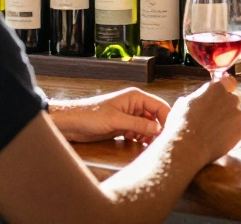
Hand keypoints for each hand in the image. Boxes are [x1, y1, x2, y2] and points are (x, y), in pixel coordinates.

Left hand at [49, 87, 169, 143]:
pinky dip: (140, 138)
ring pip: (148, 126)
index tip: (169, 133)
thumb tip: (158, 129)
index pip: (159, 106)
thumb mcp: (116, 121)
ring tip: (146, 144)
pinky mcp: (123, 126)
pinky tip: (137, 143)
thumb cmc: (90, 116)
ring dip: (149, 135)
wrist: (71, 123)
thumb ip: (138, 125)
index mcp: (136, 97)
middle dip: (158, 129)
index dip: (166, 118)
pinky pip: (138, 132)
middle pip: (155, 117)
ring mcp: (129, 116)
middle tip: (159, 142)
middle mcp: (135, 105)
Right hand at [160, 74, 240, 165]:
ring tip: (211, 132)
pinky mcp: (240, 131)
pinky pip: (236, 131)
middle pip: (232, 100)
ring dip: (227, 122)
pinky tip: (216, 140)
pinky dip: (230, 135)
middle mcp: (230, 99)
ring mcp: (237, 115)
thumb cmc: (181, 125)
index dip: (226, 88)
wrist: (187, 148)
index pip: (229, 82)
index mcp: (216, 88)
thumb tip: (196, 99)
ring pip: (235, 116)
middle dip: (225, 107)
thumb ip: (196, 98)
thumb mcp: (183, 104)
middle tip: (212, 118)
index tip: (222, 94)